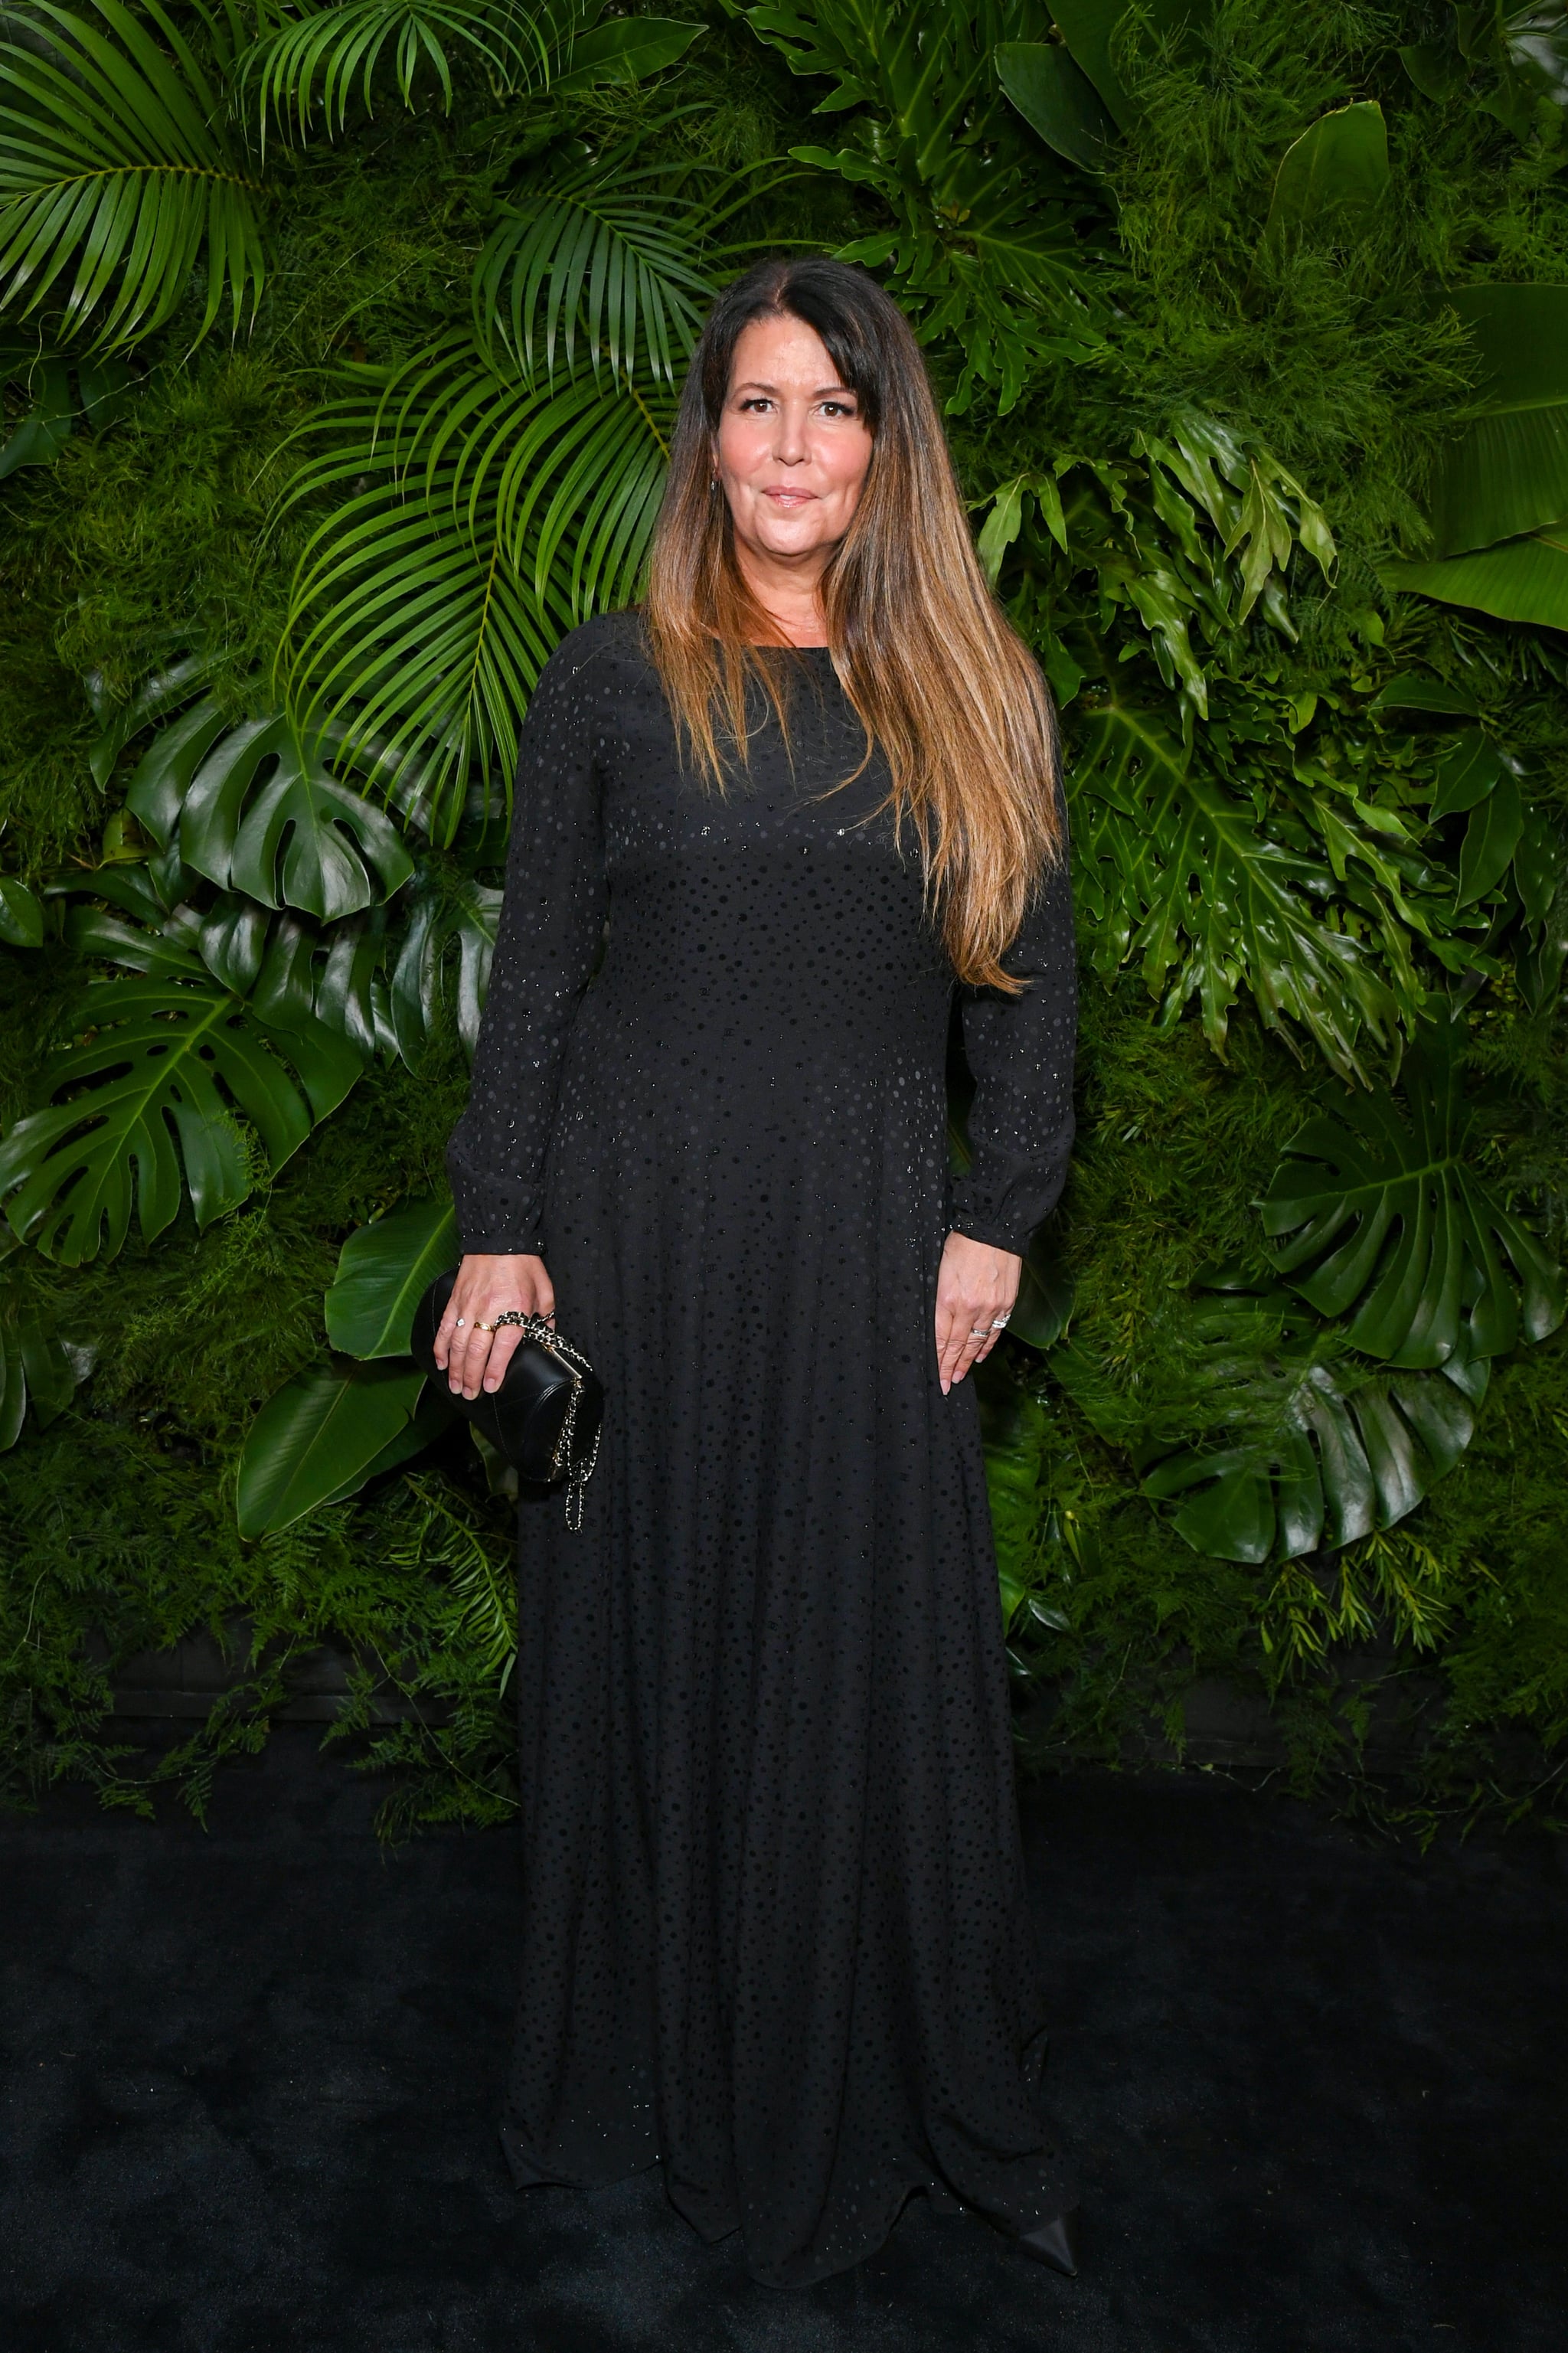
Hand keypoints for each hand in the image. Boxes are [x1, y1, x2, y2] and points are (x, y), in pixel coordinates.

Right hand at [434, 1254, 554, 1399]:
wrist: (499, 1238)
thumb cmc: (524, 1266)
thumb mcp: (544, 1292)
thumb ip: (545, 1319)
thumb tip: (546, 1340)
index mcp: (512, 1311)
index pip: (501, 1349)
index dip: (494, 1372)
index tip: (490, 1388)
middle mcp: (487, 1312)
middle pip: (475, 1352)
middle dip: (471, 1377)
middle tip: (469, 1395)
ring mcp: (467, 1307)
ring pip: (457, 1344)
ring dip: (454, 1368)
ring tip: (455, 1387)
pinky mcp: (455, 1301)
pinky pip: (444, 1328)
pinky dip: (440, 1347)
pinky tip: (440, 1363)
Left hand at [935, 1232, 1019, 1394]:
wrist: (994, 1229)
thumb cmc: (962, 1244)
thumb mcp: (939, 1270)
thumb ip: (938, 1299)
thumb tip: (937, 1323)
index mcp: (947, 1299)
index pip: (940, 1339)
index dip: (938, 1360)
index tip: (937, 1377)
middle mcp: (969, 1308)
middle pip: (958, 1345)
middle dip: (950, 1367)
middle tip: (947, 1383)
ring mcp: (990, 1308)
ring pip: (977, 1342)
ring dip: (967, 1360)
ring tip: (960, 1374)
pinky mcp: (1006, 1304)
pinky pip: (995, 1332)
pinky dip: (987, 1346)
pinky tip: (979, 1355)